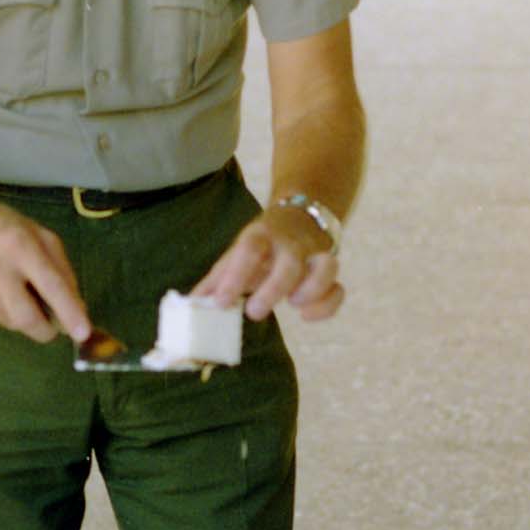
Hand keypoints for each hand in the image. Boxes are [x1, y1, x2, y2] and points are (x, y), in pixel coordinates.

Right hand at [0, 192, 91, 343]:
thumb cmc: (6, 227)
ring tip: (18, 291)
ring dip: (25, 317)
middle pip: (26, 318)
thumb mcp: (42, 236)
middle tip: (52, 322)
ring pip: (12, 323)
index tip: (83, 334)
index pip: (50, 285)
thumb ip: (62, 271)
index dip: (68, 312)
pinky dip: (6, 312)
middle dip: (46, 330)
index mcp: (20, 246)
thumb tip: (78, 311)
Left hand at [192, 203, 344, 323]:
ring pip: (326, 266)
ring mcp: (314, 254)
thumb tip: (190, 306)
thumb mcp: (236, 255)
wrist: (300, 215)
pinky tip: (306, 314)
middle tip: (254, 313)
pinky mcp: (329, 269)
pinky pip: (338, 287)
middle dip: (274, 289)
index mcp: (260, 236)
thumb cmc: (261, 245)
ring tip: (293, 306)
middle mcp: (290, 243)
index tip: (221, 304)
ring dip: (312, 290)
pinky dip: (328, 304)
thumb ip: (216, 281)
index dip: (235, 277)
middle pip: (290, 262)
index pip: (249, 250)